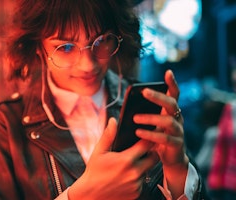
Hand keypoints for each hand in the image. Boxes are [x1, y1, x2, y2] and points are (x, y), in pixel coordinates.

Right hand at [69, 118, 157, 199]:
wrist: (91, 194)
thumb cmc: (94, 171)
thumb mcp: (99, 152)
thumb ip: (108, 135)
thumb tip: (113, 120)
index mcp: (126, 160)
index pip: (147, 145)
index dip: (149, 138)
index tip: (149, 134)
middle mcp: (134, 173)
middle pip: (154, 158)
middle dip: (151, 152)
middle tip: (143, 148)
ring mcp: (137, 184)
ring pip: (148, 170)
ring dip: (143, 165)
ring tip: (132, 163)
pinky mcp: (137, 193)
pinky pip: (143, 182)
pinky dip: (137, 177)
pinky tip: (126, 175)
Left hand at [133, 69, 188, 197]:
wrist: (168, 160)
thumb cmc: (156, 138)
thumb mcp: (150, 124)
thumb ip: (143, 115)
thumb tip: (125, 107)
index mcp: (171, 112)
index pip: (174, 94)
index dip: (172, 83)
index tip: (168, 71)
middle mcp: (177, 119)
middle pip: (172, 104)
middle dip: (158, 96)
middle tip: (144, 91)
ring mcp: (178, 132)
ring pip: (168, 120)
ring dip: (150, 117)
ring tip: (134, 118)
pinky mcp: (176, 145)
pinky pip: (165, 138)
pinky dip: (151, 134)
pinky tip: (139, 132)